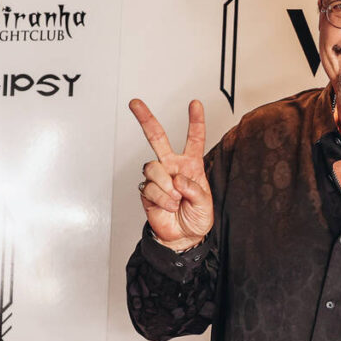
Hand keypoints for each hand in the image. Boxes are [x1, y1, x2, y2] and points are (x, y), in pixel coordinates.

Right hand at [129, 99, 213, 250]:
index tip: (195, 104)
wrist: (183, 237)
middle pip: (156, 137)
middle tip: (135, 103)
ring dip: (165, 185)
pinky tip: (168, 206)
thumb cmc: (197, 217)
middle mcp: (172, 166)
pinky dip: (162, 199)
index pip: (194, 139)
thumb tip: (178, 179)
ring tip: (175, 199)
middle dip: (145, 119)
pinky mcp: (147, 191)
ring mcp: (158, 177)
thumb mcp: (205, 204)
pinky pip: (149, 188)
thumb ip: (194, 189)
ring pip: (152, 167)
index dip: (195, 121)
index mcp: (191, 164)